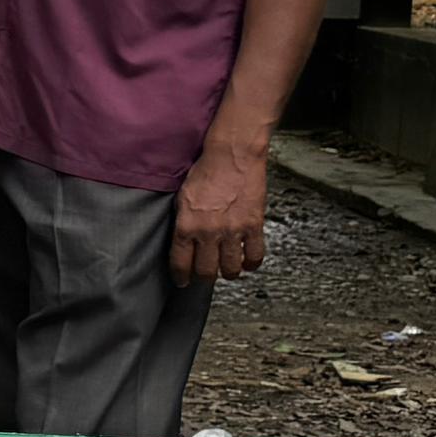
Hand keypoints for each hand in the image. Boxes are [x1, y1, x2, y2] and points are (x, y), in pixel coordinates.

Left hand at [170, 139, 269, 282]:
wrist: (232, 156)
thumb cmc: (206, 172)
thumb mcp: (182, 198)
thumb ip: (183, 223)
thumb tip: (182, 243)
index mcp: (187, 226)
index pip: (180, 263)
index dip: (181, 277)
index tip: (183, 281)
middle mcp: (209, 232)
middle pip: (206, 272)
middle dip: (204, 277)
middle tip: (205, 275)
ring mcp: (233, 231)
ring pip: (231, 269)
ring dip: (228, 272)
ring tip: (226, 269)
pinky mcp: (253, 226)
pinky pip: (255, 256)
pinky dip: (251, 264)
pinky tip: (246, 262)